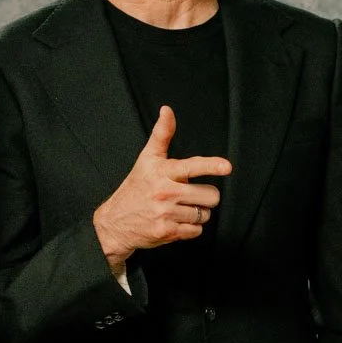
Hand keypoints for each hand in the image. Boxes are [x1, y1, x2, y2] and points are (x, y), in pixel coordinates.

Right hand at [93, 106, 231, 272]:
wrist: (115, 223)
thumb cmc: (135, 188)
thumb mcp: (146, 159)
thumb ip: (161, 134)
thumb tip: (167, 110)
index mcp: (163, 172)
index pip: (192, 166)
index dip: (212, 166)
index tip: (227, 167)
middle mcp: (165, 192)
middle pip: (210, 195)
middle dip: (206, 196)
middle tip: (191, 195)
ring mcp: (166, 213)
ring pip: (205, 214)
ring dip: (198, 213)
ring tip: (180, 209)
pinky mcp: (167, 232)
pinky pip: (196, 231)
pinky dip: (191, 228)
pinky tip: (176, 221)